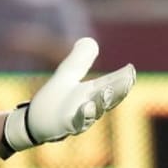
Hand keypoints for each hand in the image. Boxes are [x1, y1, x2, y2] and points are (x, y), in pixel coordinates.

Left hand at [3, 37, 135, 152]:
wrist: (36, 122)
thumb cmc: (55, 99)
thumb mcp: (67, 75)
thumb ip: (80, 60)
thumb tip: (90, 40)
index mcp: (93, 92)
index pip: (111, 83)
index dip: (121, 77)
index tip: (130, 69)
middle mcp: (91, 106)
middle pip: (108, 97)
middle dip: (119, 89)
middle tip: (128, 79)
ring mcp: (80, 118)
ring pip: (95, 110)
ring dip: (102, 101)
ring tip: (106, 91)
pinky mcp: (67, 126)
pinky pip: (78, 122)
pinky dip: (85, 114)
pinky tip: (87, 106)